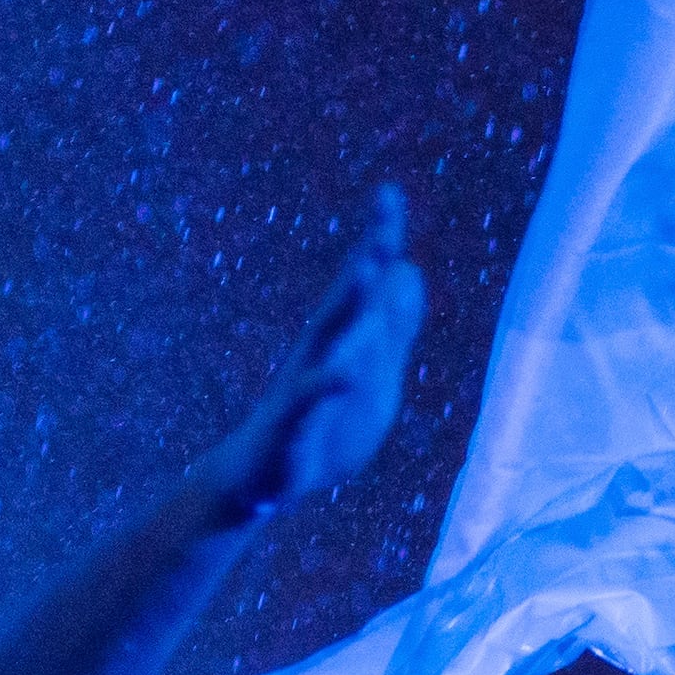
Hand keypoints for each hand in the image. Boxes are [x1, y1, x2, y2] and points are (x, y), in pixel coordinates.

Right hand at [198, 186, 423, 521]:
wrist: (264, 481)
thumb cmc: (322, 427)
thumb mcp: (373, 375)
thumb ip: (394, 326)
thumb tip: (410, 269)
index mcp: (342, 339)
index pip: (365, 284)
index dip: (377, 240)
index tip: (389, 193)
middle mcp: (319, 351)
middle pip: (345, 300)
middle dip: (365, 261)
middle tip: (383, 223)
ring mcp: (303, 384)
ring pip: (328, 340)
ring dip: (348, 306)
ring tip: (368, 270)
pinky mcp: (291, 423)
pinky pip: (308, 401)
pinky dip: (326, 385)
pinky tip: (343, 372)